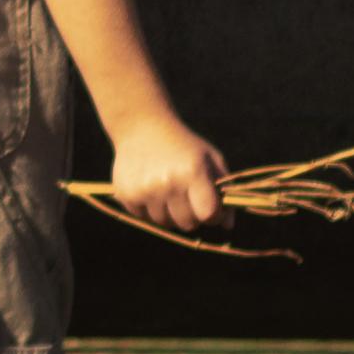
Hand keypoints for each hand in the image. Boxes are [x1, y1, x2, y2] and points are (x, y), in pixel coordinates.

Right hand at [105, 119, 225, 234]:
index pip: (209, 214)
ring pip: (165, 223)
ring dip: (170, 213)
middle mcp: (168, 183)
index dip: (214, 215)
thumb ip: (224, 190)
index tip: (211, 206)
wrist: (142, 126)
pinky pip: (144, 217)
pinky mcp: (126, 194)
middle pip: (187, 224)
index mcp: (193, 172)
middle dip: (192, 215)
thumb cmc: (184, 145)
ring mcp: (145, 190)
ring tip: (168, 191)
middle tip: (188, 198)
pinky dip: (150, 209)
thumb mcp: (210, 159)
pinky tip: (151, 189)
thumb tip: (227, 226)